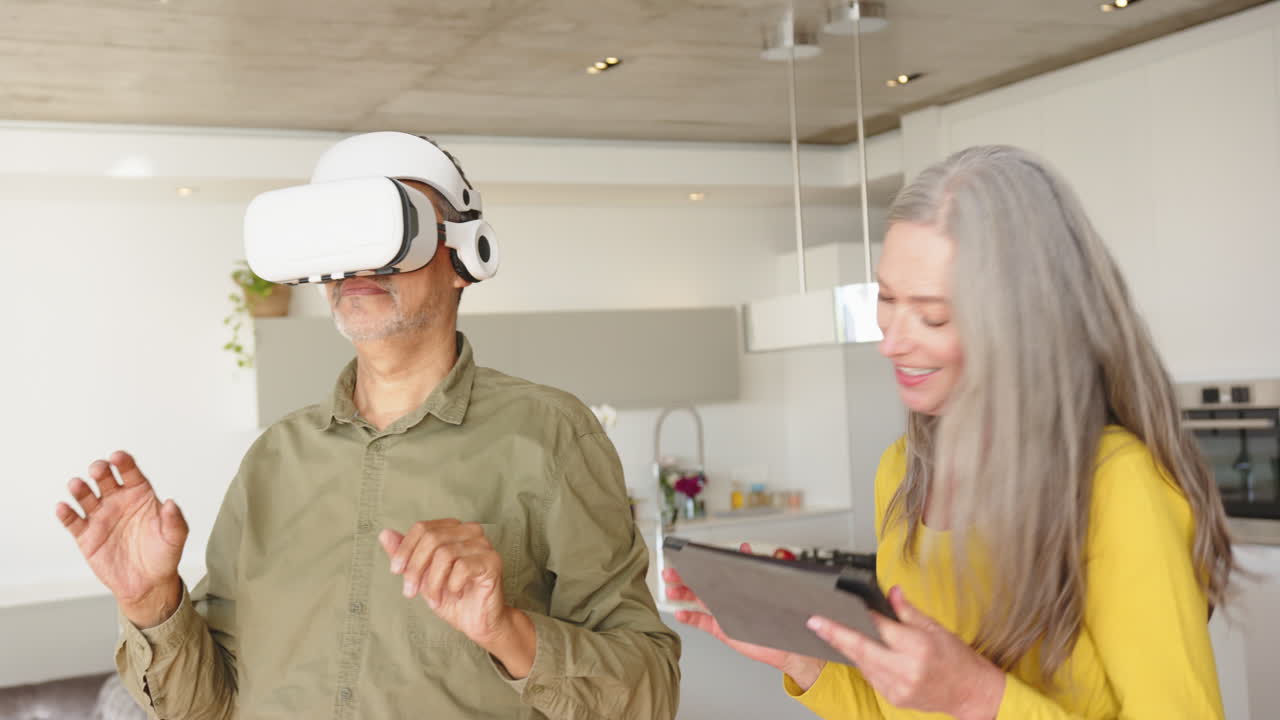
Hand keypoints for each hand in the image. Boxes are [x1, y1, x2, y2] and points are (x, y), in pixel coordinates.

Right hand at [54, 451, 185, 627]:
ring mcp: (101, 517)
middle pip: (105, 479)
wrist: (148, 584)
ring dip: (79, 489)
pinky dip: (66, 514)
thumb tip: (171, 503)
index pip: (131, 473)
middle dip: (99, 470)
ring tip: (77, 485)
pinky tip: (63, 508)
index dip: (124, 462)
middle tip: (98, 470)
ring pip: (86, 497)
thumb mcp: (175, 537)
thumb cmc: (163, 555)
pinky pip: (73, 521)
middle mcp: (118, 501)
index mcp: (140, 495)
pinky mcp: (86, 536)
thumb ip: (174, 520)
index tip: (118, 457)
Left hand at [379, 520, 534, 676]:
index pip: (422, 527)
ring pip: (445, 554)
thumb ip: (405, 555)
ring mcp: (484, 545)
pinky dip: (452, 585)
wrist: (478, 622)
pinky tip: (456, 594)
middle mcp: (470, 532)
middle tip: (410, 591)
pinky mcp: (493, 562)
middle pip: (432, 538)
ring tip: (434, 599)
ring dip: (433, 583)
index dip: (405, 549)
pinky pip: (463, 567)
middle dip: (415, 567)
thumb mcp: (421, 577)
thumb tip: (385, 534)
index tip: (395, 571)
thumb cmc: (452, 598)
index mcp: (453, 530)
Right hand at [664, 543, 825, 689]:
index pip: (716, 571)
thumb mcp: (768, 584)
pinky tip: (679, 613)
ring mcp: (723, 612)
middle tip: (670, 571)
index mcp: (737, 584)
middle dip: (685, 577)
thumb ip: (756, 565)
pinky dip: (690, 617)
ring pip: (698, 600)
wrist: (786, 645)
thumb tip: (745, 548)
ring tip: (670, 590)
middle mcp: (728, 597)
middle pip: (702, 584)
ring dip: (683, 595)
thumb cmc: (780, 614)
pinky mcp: (722, 629)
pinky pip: (702, 621)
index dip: (701, 564)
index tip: (688, 557)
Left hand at [807, 586, 1005, 719]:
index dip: (860, 615)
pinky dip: (863, 662)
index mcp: (918, 648)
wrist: (971, 692)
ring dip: (847, 648)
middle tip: (815, 622)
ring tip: (833, 632)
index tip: (842, 605)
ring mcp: (898, 687)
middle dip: (835, 634)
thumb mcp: (936, 629)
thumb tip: (891, 591)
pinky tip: (861, 652)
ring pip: (863, 664)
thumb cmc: (957, 659)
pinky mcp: (894, 698)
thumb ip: (908, 611)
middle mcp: (906, 670)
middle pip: (862, 649)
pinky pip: (870, 676)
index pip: (880, 627)